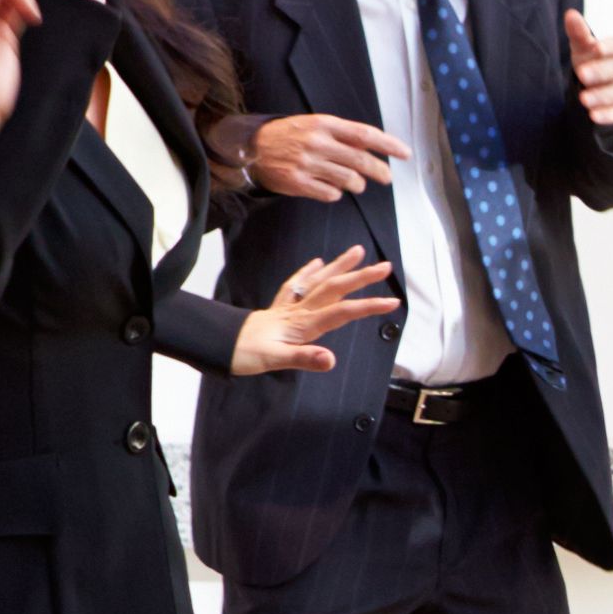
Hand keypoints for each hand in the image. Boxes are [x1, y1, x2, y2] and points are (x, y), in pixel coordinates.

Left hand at [231, 247, 398, 375]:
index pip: (342, 312)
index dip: (368, 306)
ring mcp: (289, 307)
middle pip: (334, 289)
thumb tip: (331, 359)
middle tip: (385, 267)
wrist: (220, 345)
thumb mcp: (276, 361)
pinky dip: (309, 272)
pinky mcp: (280, 308)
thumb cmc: (246, 354)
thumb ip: (305, 358)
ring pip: (319, 281)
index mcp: (303, 323)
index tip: (392, 302)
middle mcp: (299, 310)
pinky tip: (318, 263)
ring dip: (339, 266)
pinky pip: (297, 284)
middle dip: (361, 277)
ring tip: (358, 251)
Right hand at [248, 112, 405, 199]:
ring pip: (349, 180)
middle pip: (361, 161)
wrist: (252, 148)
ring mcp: (307, 163)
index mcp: (324, 124)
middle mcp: (317, 142)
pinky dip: (336, 193)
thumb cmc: (290, 136)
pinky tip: (330, 187)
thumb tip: (373, 149)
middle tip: (387, 177)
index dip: (388, 145)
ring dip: (357, 184)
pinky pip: (331, 194)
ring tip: (354, 182)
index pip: (364, 135)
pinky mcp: (298, 182)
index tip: (405, 154)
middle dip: (380, 171)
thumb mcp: (314, 125)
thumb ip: (342, 135)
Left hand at [566, 8, 612, 128]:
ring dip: (603, 96)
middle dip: (601, 72)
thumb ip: (578, 33)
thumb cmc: (592, 62)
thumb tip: (570, 14)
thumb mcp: (582, 48)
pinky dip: (610, 115)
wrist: (600, 87)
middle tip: (582, 75)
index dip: (607, 47)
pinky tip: (594, 116)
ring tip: (583, 100)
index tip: (595, 47)